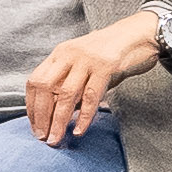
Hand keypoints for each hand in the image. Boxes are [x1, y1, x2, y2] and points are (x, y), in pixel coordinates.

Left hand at [20, 11, 169, 143]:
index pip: (35, 80)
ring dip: (58, 120)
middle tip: (43, 137)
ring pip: (66, 94)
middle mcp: (69, 54)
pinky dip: (83, 116)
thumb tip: (57, 113)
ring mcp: (86, 59)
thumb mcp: (84, 63)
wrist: (139, 33)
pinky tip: (79, 130)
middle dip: (41, 116)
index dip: (32, 106)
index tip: (35, 126)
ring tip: (56, 138)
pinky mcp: (105, 65)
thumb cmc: (112, 52)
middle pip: (45, 87)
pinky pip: (90, 96)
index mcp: (60, 53)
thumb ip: (71, 82)